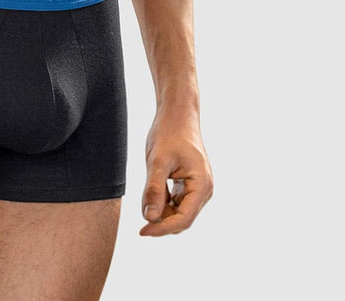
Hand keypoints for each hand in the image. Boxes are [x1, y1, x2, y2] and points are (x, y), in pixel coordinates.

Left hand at [139, 107, 212, 235]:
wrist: (177, 114)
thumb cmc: (169, 132)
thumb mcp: (157, 161)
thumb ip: (154, 190)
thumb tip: (149, 218)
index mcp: (202, 185)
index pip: (183, 219)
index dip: (162, 229)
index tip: (142, 231)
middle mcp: (204, 190)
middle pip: (182, 219)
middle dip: (162, 223)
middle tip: (140, 221)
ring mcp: (198, 188)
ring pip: (179, 213)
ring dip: (162, 213)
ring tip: (147, 197)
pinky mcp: (190, 185)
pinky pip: (177, 203)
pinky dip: (164, 203)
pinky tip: (152, 194)